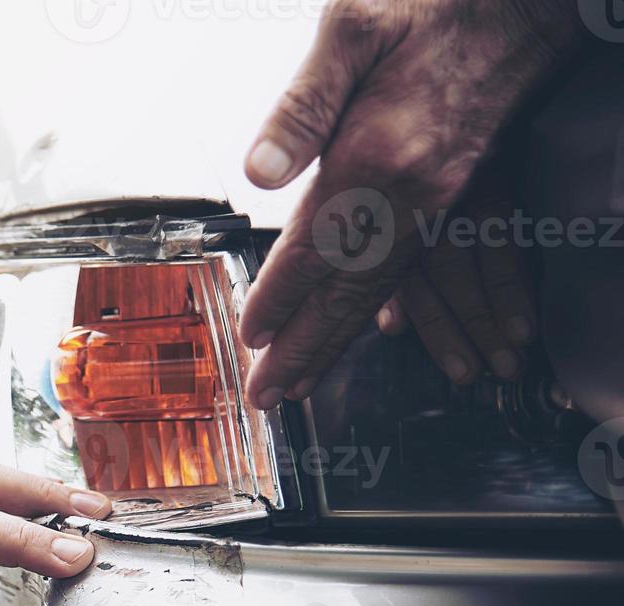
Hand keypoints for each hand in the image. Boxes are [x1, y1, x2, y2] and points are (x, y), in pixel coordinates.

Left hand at [239, 0, 578, 407]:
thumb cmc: (430, 7)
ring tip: (306, 385)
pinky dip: (402, 314)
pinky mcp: (457, 196)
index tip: (252, 338)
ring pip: (385, 292)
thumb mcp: (353, 29)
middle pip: (348, 293)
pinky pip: (426, 274)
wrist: (522, 4)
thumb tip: (260, 172)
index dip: (280, 297)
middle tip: (269, 398)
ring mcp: (440, 201)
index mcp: (374, 157)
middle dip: (305, 349)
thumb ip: (302, 106)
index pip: (314, 249)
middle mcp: (412, 194)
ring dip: (341, 343)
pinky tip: (388, 335)